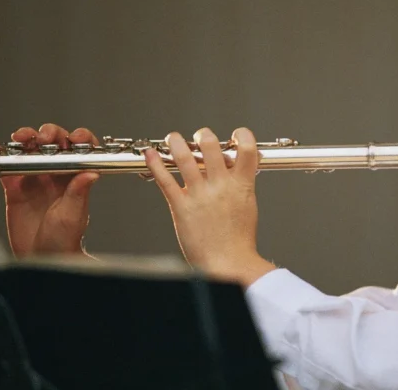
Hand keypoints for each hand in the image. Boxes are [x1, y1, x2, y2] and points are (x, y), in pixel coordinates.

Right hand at [0, 124, 100, 256]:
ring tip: (20, 138)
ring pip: (30, 149)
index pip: (81, 151)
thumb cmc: (64, 239)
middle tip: (43, 137)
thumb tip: (91, 173)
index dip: (80, 139)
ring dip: (25, 138)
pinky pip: (6, 166)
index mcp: (75, 177)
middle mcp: (56, 174)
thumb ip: (78, 193)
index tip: (75, 137)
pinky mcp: (15, 187)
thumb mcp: (72, 215)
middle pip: (54, 144)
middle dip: (50, 133)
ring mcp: (35, 178)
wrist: (43, 257)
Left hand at [144, 127, 274, 284]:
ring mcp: (199, 195)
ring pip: (184, 156)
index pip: (246, 148)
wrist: (228, 262)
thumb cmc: (238, 239)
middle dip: (203, 135)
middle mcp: (220, 185)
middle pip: (210, 145)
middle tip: (199, 137)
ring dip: (176, 142)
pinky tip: (150, 154)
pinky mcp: (181, 207)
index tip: (234, 135)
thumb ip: (241, 184)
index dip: (241, 135)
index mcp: (241, 184)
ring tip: (173, 138)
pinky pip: (165, 179)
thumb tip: (235, 168)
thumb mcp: (248, 205)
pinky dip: (155, 163)